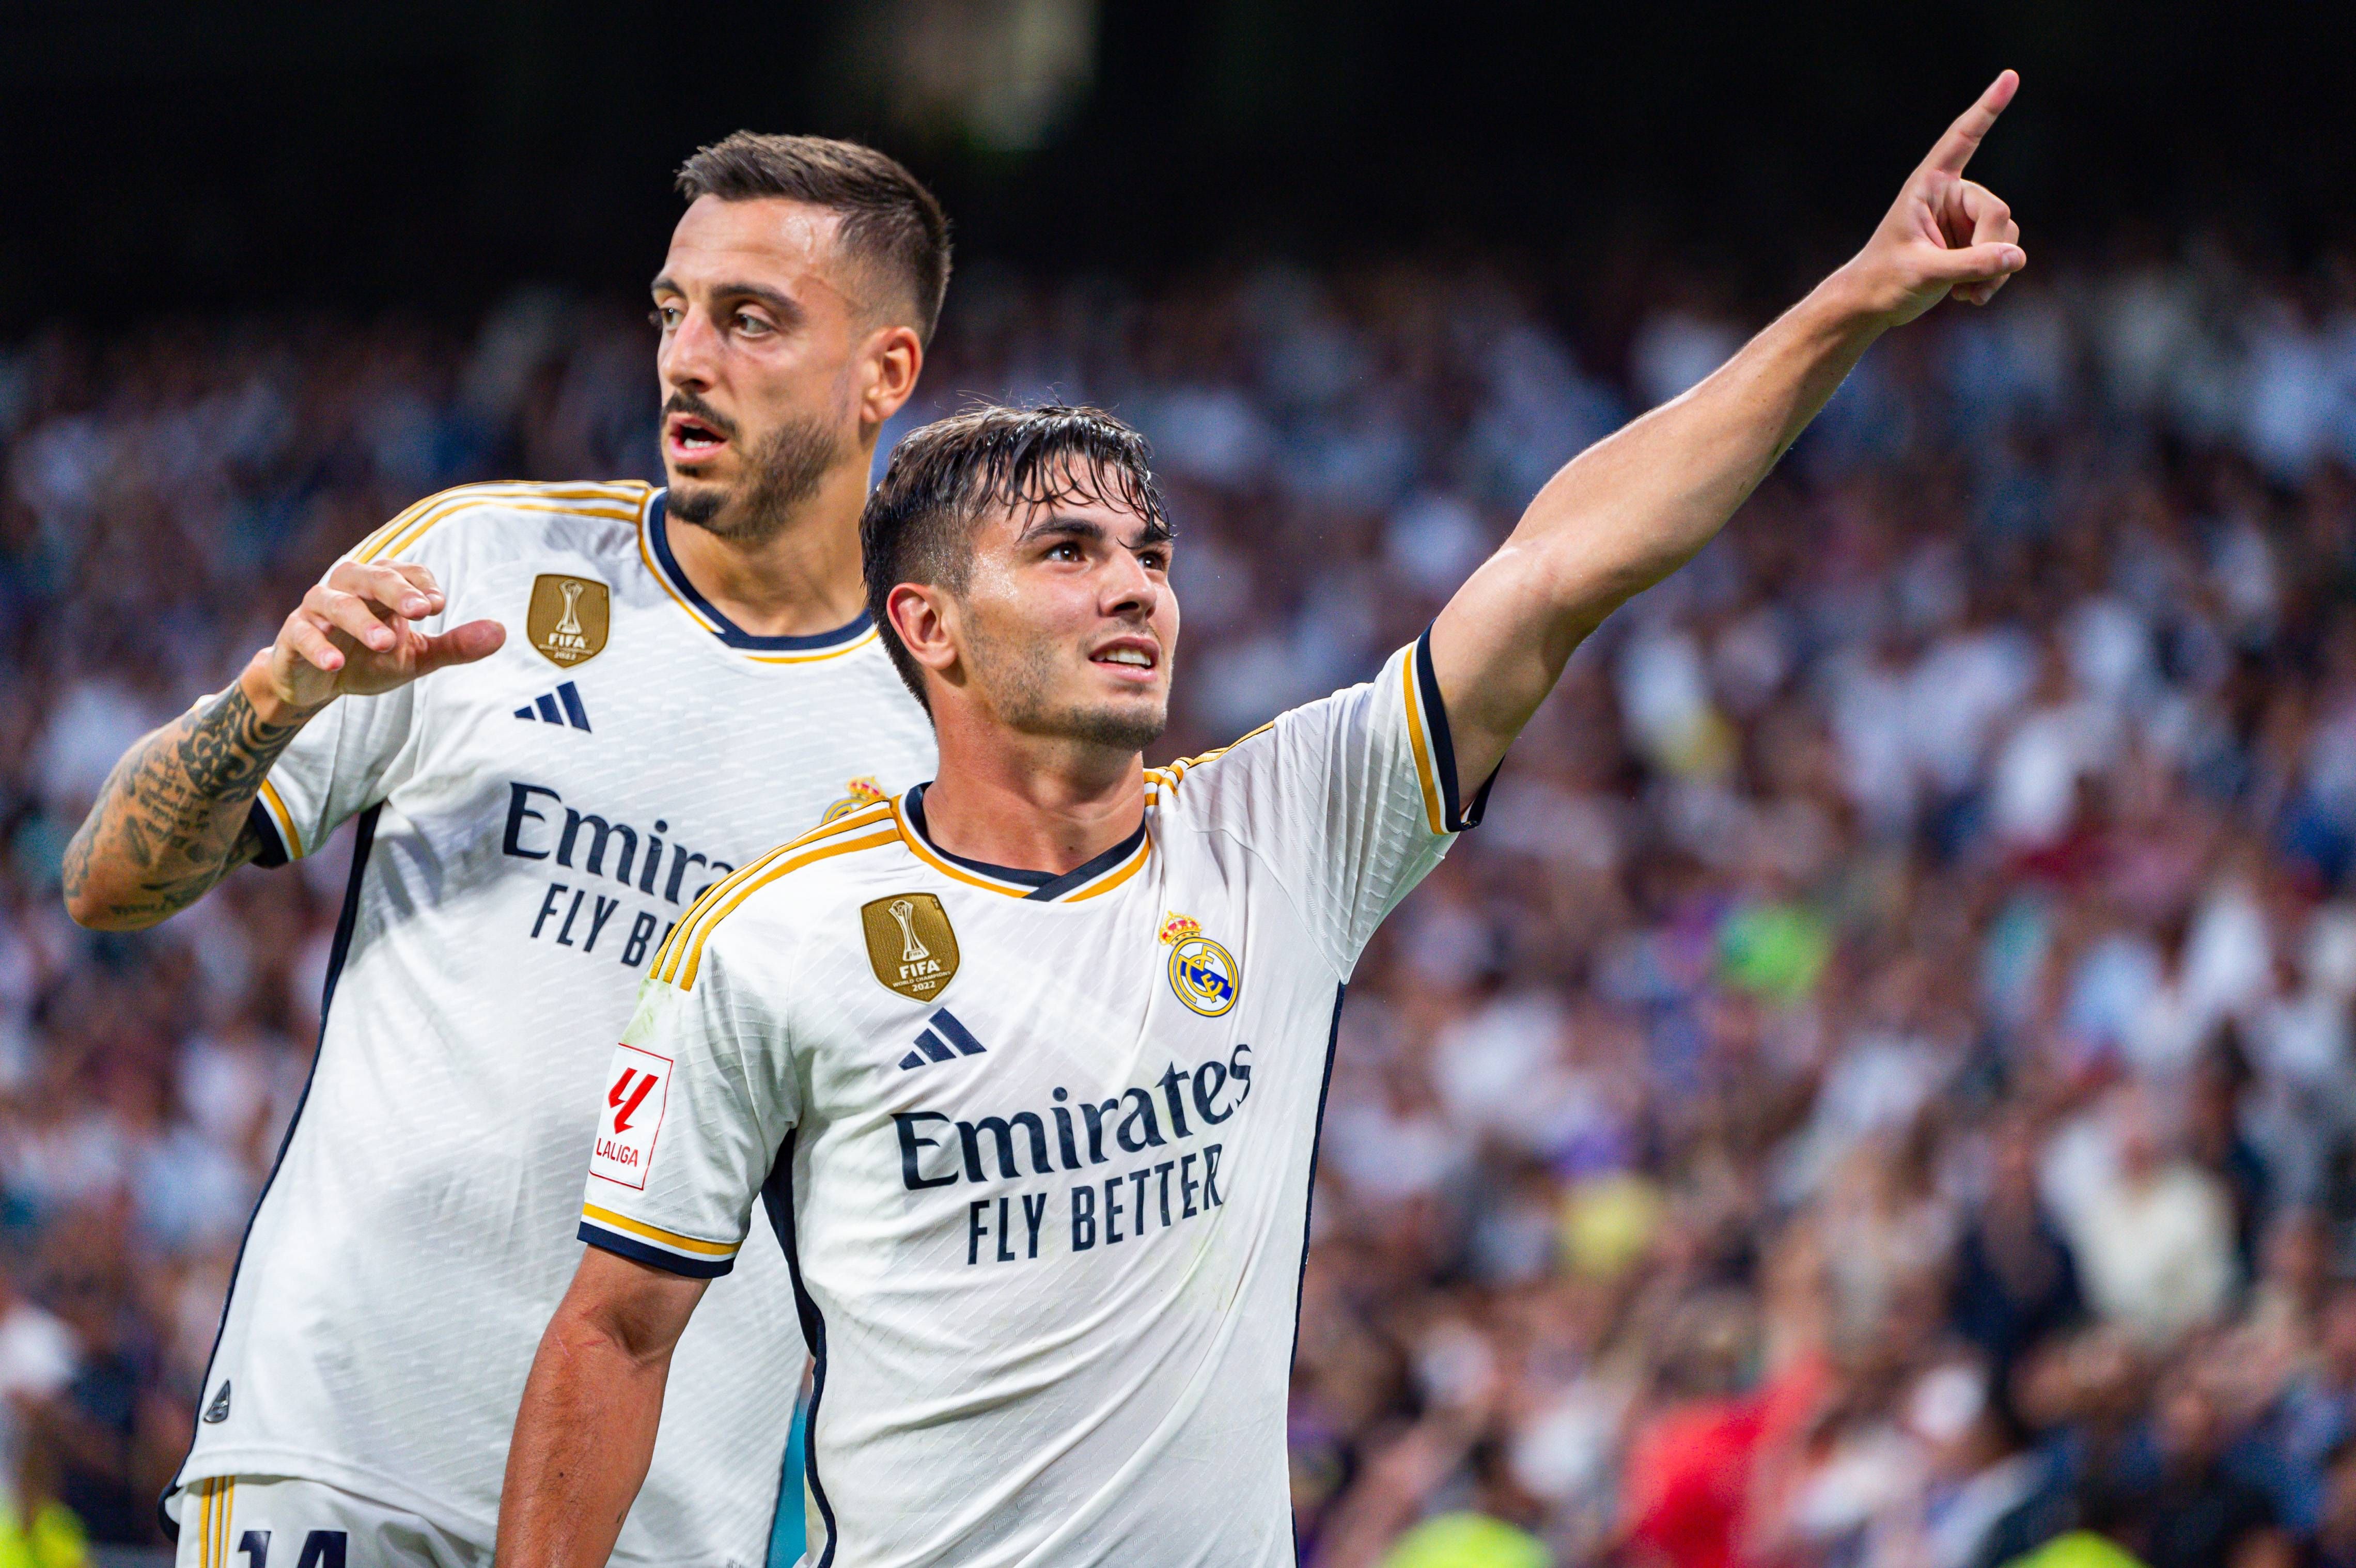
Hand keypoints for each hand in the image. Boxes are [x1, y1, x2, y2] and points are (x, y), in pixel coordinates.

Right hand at [243, 559, 506, 721]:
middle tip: (421, 610)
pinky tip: (334, 663)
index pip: (404, 573)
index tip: (438, 606)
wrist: (317, 682)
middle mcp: (349, 589)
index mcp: (381, 588)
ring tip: (384, 641)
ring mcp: (318, 610)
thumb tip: (502, 632)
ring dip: (359, 620)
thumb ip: (456, 645)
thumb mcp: (417, 656)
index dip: (420, 585)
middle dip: (396, 590)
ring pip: (335, 601)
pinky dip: (318, 645)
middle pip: (370, 576)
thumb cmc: (370, 659)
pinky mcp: (294, 635)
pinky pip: (303, 633)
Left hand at [1834, 71, 2025, 328]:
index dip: (1988, 108)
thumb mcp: (1925, 273)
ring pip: (2006, 233)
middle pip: (1997, 210)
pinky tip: (1969, 297)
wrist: (1871, 305)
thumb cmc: (1884, 281)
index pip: (1963, 139)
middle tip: (1971, 283)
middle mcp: (1949, 195)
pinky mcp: (1971, 241)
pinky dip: (1993, 275)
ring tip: (1968, 294)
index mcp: (1928, 185)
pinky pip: (2003, 252)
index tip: (2010, 76)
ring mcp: (1963, 218)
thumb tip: (2017, 257)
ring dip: (1994, 268)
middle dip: (1990, 249)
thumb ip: (1971, 264)